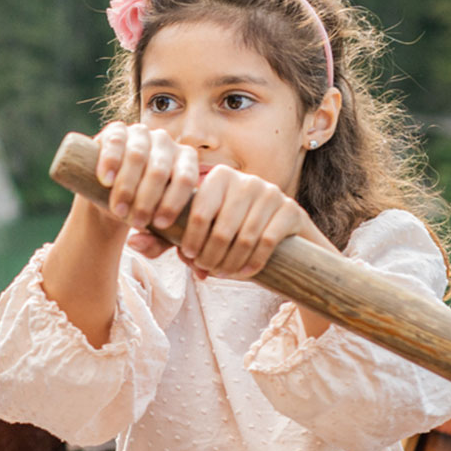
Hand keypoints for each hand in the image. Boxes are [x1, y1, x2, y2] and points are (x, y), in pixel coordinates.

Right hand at [91, 121, 201, 259]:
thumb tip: (136, 242)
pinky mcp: (115, 131)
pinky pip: (116, 141)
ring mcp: (141, 134)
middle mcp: (166, 142)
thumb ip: (154, 242)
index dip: (174, 202)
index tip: (159, 224)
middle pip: (160, 169)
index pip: (186, 179)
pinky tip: (106, 180)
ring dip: (127, 186)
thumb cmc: (141, 210)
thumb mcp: (154, 229)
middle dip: (148, 199)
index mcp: (186, 161)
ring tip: (118, 210)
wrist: (109, 193)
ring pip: (138, 155)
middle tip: (136, 222)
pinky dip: (111, 161)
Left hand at [175, 166, 329, 279]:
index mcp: (220, 176)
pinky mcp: (290, 209)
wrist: (280, 225)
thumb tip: (160, 251)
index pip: (200, 213)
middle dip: (210, 255)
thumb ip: (179, 238)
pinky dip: (253, 262)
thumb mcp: (206, 227)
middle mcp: (246, 180)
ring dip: (230, 263)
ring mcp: (270, 193)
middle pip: (222, 229)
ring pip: (244, 238)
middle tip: (205, 269)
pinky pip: (267, 242)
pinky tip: (244, 272)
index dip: (191, 239)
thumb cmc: (232, 226)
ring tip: (222, 274)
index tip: (189, 255)